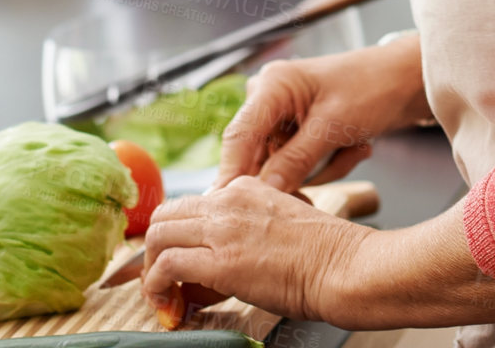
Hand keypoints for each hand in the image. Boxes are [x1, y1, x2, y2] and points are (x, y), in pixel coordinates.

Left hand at [142, 175, 370, 324]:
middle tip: (165, 282)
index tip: (182, 266)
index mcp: (245, 187)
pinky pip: (165, 267)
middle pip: (164, 215)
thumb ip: (250, 225)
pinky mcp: (220, 261)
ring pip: (155, 236)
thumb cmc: (324, 253)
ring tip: (165, 298)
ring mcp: (223, 228)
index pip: (190, 205)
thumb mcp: (282, 220)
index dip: (179, 238)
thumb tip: (223, 253)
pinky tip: (170, 306)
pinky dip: (156, 289)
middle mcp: (229, 199)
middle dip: (155, 251)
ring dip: (151, 272)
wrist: (342, 266)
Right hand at [215, 35, 429, 191]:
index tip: (229, 209)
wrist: (408, 82)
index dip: (232, 175)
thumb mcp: (334, 126)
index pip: (238, 136)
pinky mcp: (298, 131)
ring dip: (321, 167)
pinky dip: (327, 164)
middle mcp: (271, 98)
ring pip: (281, 167)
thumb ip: (294, 161)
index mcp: (273, 85)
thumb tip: (260, 194)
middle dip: (299, 169)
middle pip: (259, 156)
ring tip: (354, 146)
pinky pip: (299, 165)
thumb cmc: (374, 88)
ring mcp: (284, 116)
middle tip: (335, 159)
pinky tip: (354, 146)